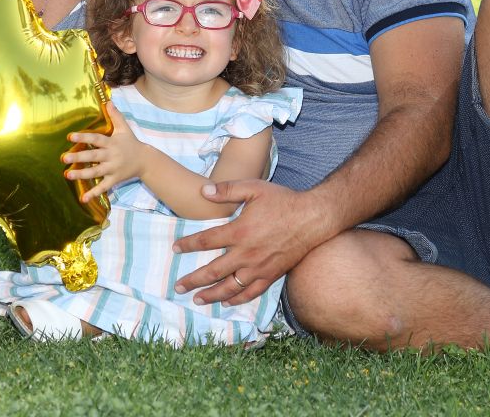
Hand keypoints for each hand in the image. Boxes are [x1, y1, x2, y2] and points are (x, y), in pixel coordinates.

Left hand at [64, 103, 149, 202]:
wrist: (145, 161)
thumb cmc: (131, 143)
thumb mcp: (124, 128)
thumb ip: (116, 116)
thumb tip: (108, 101)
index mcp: (112, 143)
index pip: (96, 139)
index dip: (83, 137)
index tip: (70, 136)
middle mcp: (111, 156)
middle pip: (93, 156)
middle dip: (79, 156)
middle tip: (64, 157)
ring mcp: (113, 169)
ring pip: (96, 172)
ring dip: (81, 174)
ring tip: (67, 174)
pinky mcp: (115, 180)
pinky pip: (103, 187)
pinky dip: (94, 193)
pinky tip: (83, 199)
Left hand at [171, 180, 328, 306]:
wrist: (312, 218)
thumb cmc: (283, 201)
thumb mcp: (254, 188)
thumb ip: (228, 189)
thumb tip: (204, 191)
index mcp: (240, 231)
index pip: (206, 240)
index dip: (188, 245)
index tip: (176, 248)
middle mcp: (246, 253)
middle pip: (213, 271)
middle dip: (193, 280)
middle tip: (178, 286)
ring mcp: (259, 267)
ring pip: (230, 287)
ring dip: (211, 294)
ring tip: (197, 299)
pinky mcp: (271, 275)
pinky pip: (251, 292)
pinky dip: (237, 299)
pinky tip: (227, 301)